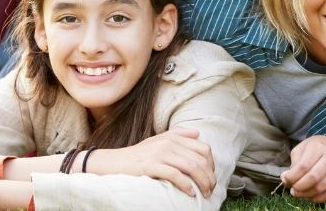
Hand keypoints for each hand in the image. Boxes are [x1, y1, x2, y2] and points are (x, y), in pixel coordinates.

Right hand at [88, 127, 215, 196]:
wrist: (113, 162)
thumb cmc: (137, 155)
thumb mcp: (157, 140)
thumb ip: (178, 135)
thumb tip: (197, 133)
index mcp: (173, 137)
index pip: (203, 148)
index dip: (211, 164)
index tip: (211, 176)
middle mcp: (169, 143)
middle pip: (200, 159)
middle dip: (209, 176)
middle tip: (211, 189)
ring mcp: (160, 153)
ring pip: (191, 167)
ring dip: (202, 182)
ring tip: (204, 193)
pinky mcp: (151, 165)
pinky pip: (175, 175)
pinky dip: (186, 185)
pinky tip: (190, 192)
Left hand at [281, 135, 325, 202]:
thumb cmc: (317, 149)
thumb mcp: (303, 148)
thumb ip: (294, 162)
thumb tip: (287, 179)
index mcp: (319, 147)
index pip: (303, 166)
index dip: (292, 177)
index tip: (285, 179)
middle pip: (313, 178)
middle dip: (299, 187)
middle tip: (293, 190)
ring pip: (321, 188)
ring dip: (306, 195)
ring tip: (299, 193)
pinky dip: (318, 199)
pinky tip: (311, 196)